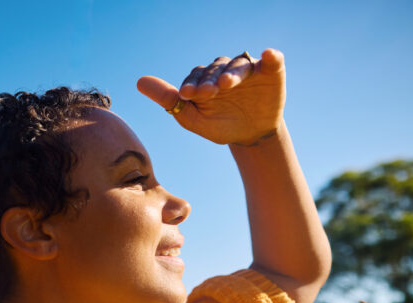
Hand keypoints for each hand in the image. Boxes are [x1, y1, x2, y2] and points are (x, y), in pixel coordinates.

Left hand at [137, 49, 285, 145]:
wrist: (250, 136)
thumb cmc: (219, 126)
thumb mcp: (192, 118)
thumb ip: (168, 100)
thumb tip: (139, 81)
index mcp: (204, 79)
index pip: (196, 77)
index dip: (192, 84)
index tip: (186, 94)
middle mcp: (224, 70)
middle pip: (216, 70)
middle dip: (210, 81)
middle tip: (207, 92)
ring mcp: (248, 70)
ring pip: (238, 66)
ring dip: (232, 73)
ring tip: (227, 84)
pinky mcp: (271, 72)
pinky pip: (273, 61)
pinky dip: (272, 57)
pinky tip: (269, 56)